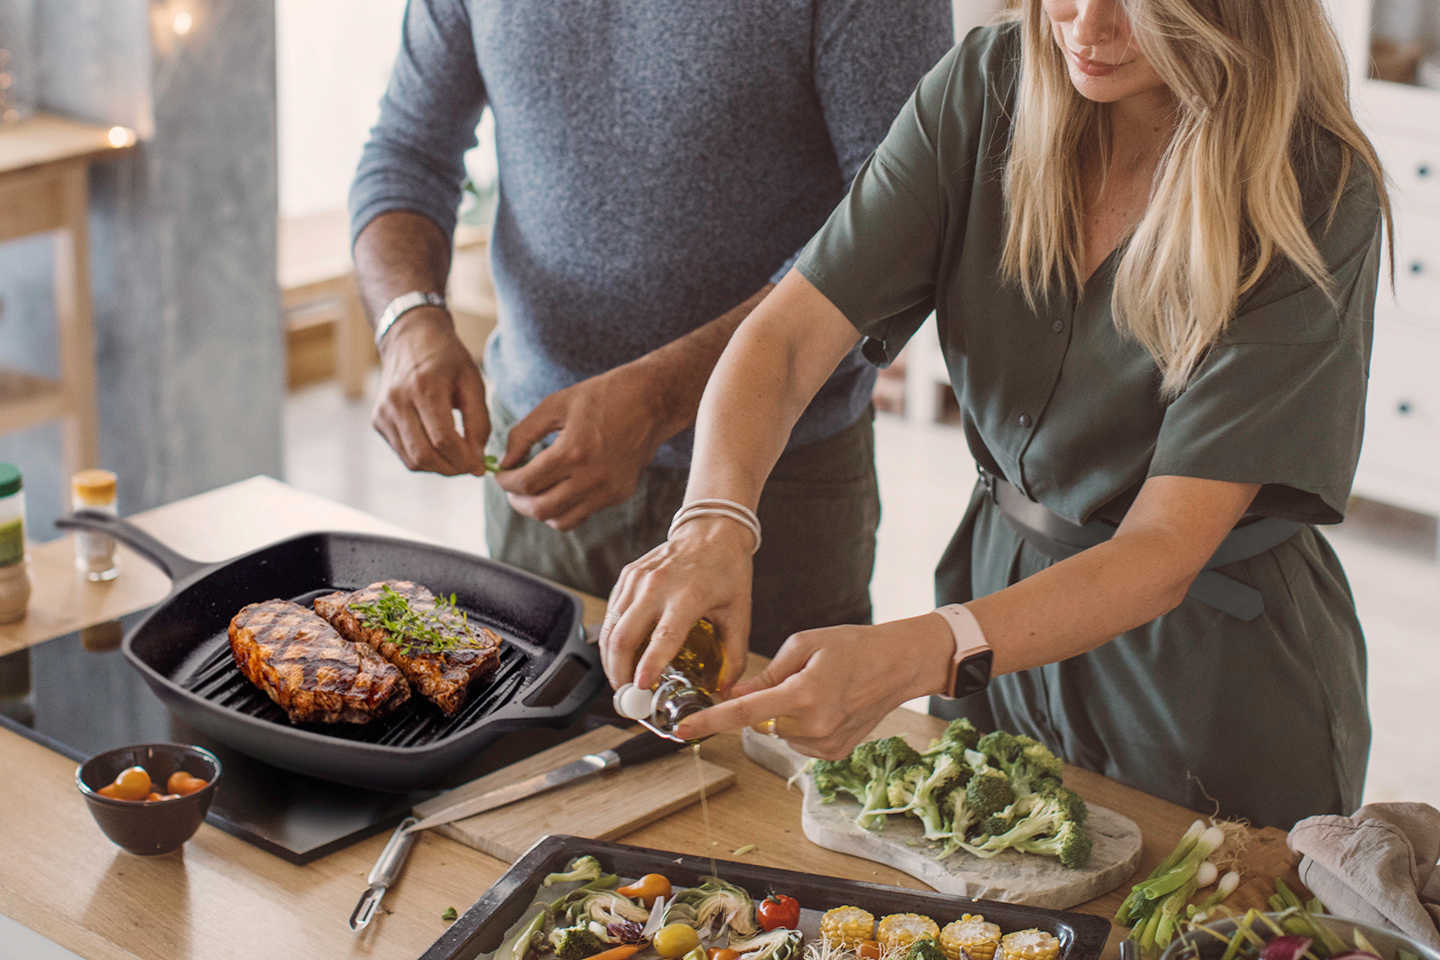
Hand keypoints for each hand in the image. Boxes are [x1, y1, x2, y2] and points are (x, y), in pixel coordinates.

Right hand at [372, 307, 489, 475]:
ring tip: (457, 458)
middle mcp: (398, 402)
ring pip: (412, 460)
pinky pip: (403, 453)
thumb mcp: (472, 382)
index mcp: (424, 387)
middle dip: (452, 469)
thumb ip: (479, 421)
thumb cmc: (447, 360)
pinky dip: (424, 459)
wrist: (410, 339)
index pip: (443, 440)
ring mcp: (383, 413)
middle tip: (471, 467)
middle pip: (425, 455)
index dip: (465, 460)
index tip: (481, 467)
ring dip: (439, 467)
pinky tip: (439, 448)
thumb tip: (478, 458)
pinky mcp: (378, 421)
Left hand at [494, 361, 676, 530]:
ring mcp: (609, 490)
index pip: (527, 482)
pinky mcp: (620, 495)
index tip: (500, 473)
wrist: (652, 401)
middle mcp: (593, 477)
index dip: (506, 481)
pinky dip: (564, 507)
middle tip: (512, 487)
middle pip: (541, 509)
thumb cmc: (602, 395)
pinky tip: (560, 487)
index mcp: (574, 451)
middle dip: (518, 501)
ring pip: (561, 520)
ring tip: (534, 491)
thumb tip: (506, 461)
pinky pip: (582, 514)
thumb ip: (523, 433)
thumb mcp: (556, 404)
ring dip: (541, 509)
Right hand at [598, 516, 755, 692]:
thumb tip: (724, 690)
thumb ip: (734, 655)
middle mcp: (657, 586)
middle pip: (623, 638)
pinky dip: (611, 639)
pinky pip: (612, 613)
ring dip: (610, 660)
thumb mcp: (740, 613)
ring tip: (622, 682)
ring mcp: (638, 579)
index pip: (663, 637)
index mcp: (688, 596)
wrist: (712, 530)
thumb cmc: (727, 570)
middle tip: (628, 698)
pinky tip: (621, 655)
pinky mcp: (627, 575)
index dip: (649, 665)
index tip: (641, 687)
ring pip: (610, 628)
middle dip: (620, 674)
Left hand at [670, 614, 954, 759]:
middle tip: (800, 678)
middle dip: (769, 702)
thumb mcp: (804, 644)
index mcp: (803, 694)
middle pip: (763, 721)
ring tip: (821, 690)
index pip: (744, 712)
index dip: (709, 721)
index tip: (681, 730)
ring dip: (787, 714)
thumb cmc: (852, 646)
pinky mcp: (834, 754)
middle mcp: (814, 727)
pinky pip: (799, 741)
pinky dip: (803, 726)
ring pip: (780, 732)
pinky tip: (828, 706)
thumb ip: (766, 674)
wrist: (898, 665)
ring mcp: (826, 745)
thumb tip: (734, 695)